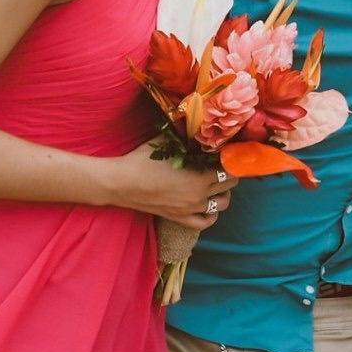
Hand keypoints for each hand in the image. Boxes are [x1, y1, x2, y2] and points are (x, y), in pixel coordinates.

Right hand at [103, 143, 231, 228]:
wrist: (120, 182)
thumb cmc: (142, 160)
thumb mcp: (167, 142)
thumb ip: (187, 137)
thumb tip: (201, 128)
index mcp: (199, 176)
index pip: (230, 169)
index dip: (231, 160)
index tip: (227, 153)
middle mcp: (199, 195)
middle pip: (230, 185)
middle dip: (229, 174)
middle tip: (221, 165)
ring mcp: (190, 209)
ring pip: (222, 204)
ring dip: (223, 193)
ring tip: (216, 183)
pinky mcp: (179, 218)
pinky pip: (205, 222)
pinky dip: (211, 215)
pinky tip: (208, 204)